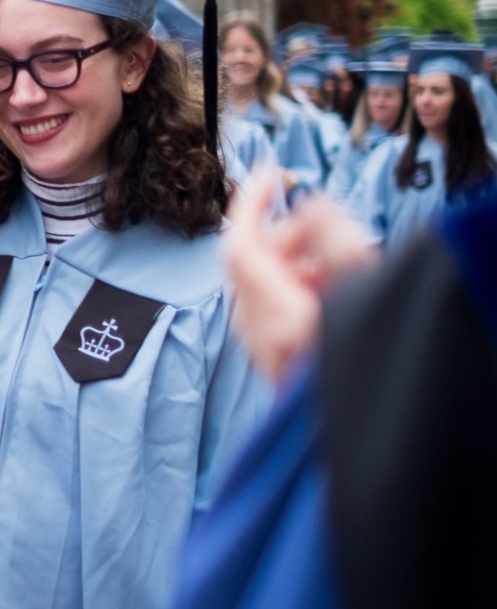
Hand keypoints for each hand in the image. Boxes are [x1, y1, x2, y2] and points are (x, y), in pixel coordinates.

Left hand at [223, 168, 374, 381]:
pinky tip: (336, 292)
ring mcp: (263, 351)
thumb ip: (336, 241)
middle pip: (250, 262)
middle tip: (326, 225)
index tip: (269, 174)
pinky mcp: (274, 362)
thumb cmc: (370, 368)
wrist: (368, 435)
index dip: (249, 202)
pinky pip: (273, 309)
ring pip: (262, 285)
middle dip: (286, 234)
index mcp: (276, 316)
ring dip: (296, 261)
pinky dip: (297, 288)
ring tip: (344, 264)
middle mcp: (259, 334)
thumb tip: (307, 206)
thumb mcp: (368, 289)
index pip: (239, 244)